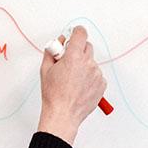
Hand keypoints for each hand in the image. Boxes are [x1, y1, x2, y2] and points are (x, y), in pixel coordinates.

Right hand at [37, 26, 106, 144]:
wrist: (63, 114)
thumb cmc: (54, 95)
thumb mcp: (45, 70)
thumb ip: (52, 52)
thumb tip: (57, 44)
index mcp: (74, 57)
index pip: (80, 33)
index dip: (76, 33)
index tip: (73, 36)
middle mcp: (88, 63)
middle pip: (87, 46)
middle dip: (78, 50)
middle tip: (68, 61)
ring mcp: (97, 74)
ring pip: (91, 62)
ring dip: (84, 65)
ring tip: (73, 80)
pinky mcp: (102, 84)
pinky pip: (96, 74)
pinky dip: (89, 77)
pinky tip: (80, 87)